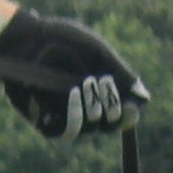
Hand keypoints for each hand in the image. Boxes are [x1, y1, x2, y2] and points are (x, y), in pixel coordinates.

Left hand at [0, 9, 148, 139]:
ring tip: (85, 82)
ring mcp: (66, 116)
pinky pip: (67, 133)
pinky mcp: (46, 122)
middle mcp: (86, 107)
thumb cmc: (62, 40)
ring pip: (92, 129)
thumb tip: (144, 98)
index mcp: (102, 91)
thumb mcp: (98, 53)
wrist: (28, 39)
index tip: (131, 105)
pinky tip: (74, 92)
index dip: (129, 114)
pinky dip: (76, 115)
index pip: (124, 115)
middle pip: (111, 126)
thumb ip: (121, 74)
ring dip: (95, 108)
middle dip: (113, 108)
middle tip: (103, 82)